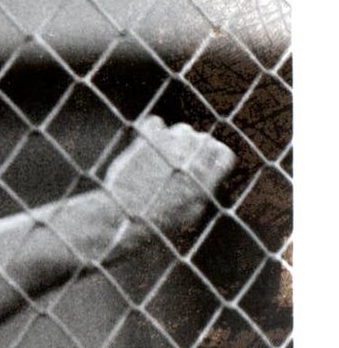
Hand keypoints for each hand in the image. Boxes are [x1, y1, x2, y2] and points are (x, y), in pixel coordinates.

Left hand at [103, 117, 235, 238]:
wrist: (123, 217)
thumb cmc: (157, 223)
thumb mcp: (191, 214)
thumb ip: (204, 190)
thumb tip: (207, 178)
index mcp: (208, 173)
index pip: (224, 155)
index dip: (215, 163)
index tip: (205, 170)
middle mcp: (194, 153)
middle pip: (204, 141)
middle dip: (195, 153)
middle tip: (179, 169)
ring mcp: (171, 142)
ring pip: (183, 131)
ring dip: (176, 142)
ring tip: (163, 161)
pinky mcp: (147, 138)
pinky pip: (155, 123)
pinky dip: (153, 132)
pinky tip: (147, 146)